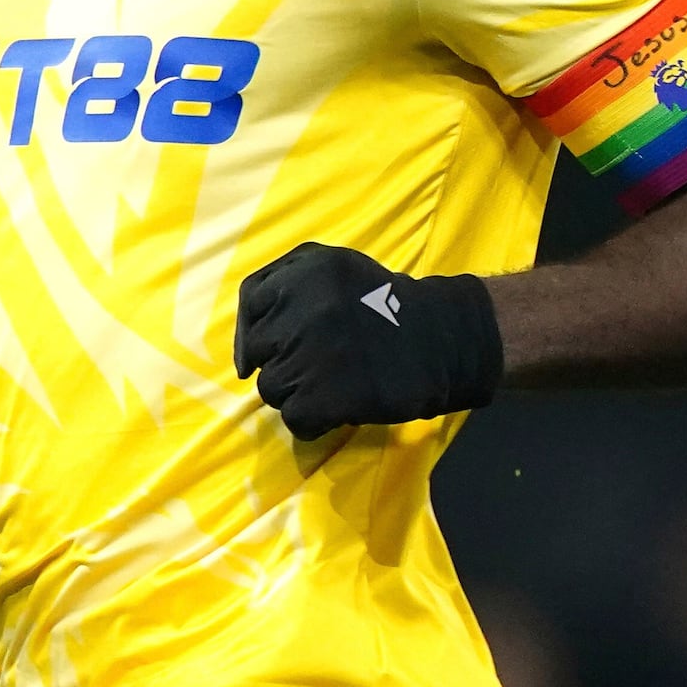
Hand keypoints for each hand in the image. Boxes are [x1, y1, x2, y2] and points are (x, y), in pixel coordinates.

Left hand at [234, 243, 503, 440]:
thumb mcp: (336, 265)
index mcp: (302, 274)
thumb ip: (286, 281)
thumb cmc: (386, 304)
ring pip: (271, 388)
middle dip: (279, 360)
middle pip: (258, 351)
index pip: (252, 303)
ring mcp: (310, 356)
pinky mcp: (323, 398)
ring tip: (330, 385)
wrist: (443, 341)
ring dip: (296, 393)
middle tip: (314, 364)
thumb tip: (243, 347)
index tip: (267, 348)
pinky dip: (312, 421)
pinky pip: (293, 418)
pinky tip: (337, 409)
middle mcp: (300, 311)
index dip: (254, 329)